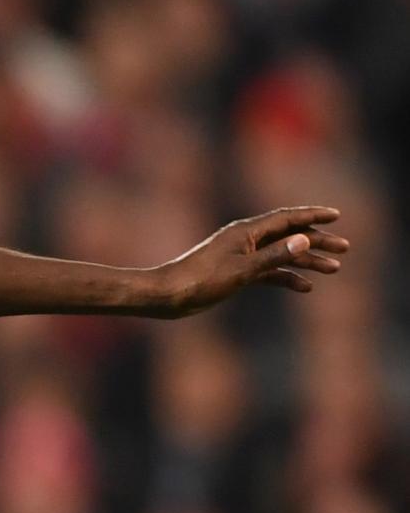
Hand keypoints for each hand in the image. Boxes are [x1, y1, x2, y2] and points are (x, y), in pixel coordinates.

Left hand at [153, 207, 346, 315]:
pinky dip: (287, 277)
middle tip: (344, 248)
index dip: (314, 215)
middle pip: (290, 235)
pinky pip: (269, 272)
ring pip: (282, 255)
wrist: (168, 296)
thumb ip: (275, 256)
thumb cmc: (201, 281)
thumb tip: (305, 239)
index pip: (288, 218)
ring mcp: (242, 256)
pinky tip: (305, 287)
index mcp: (247, 231)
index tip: (338, 215)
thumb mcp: (243, 270)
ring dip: (307, 260)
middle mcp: (247, 239)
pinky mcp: (236, 273)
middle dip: (318, 240)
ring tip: (333, 269)